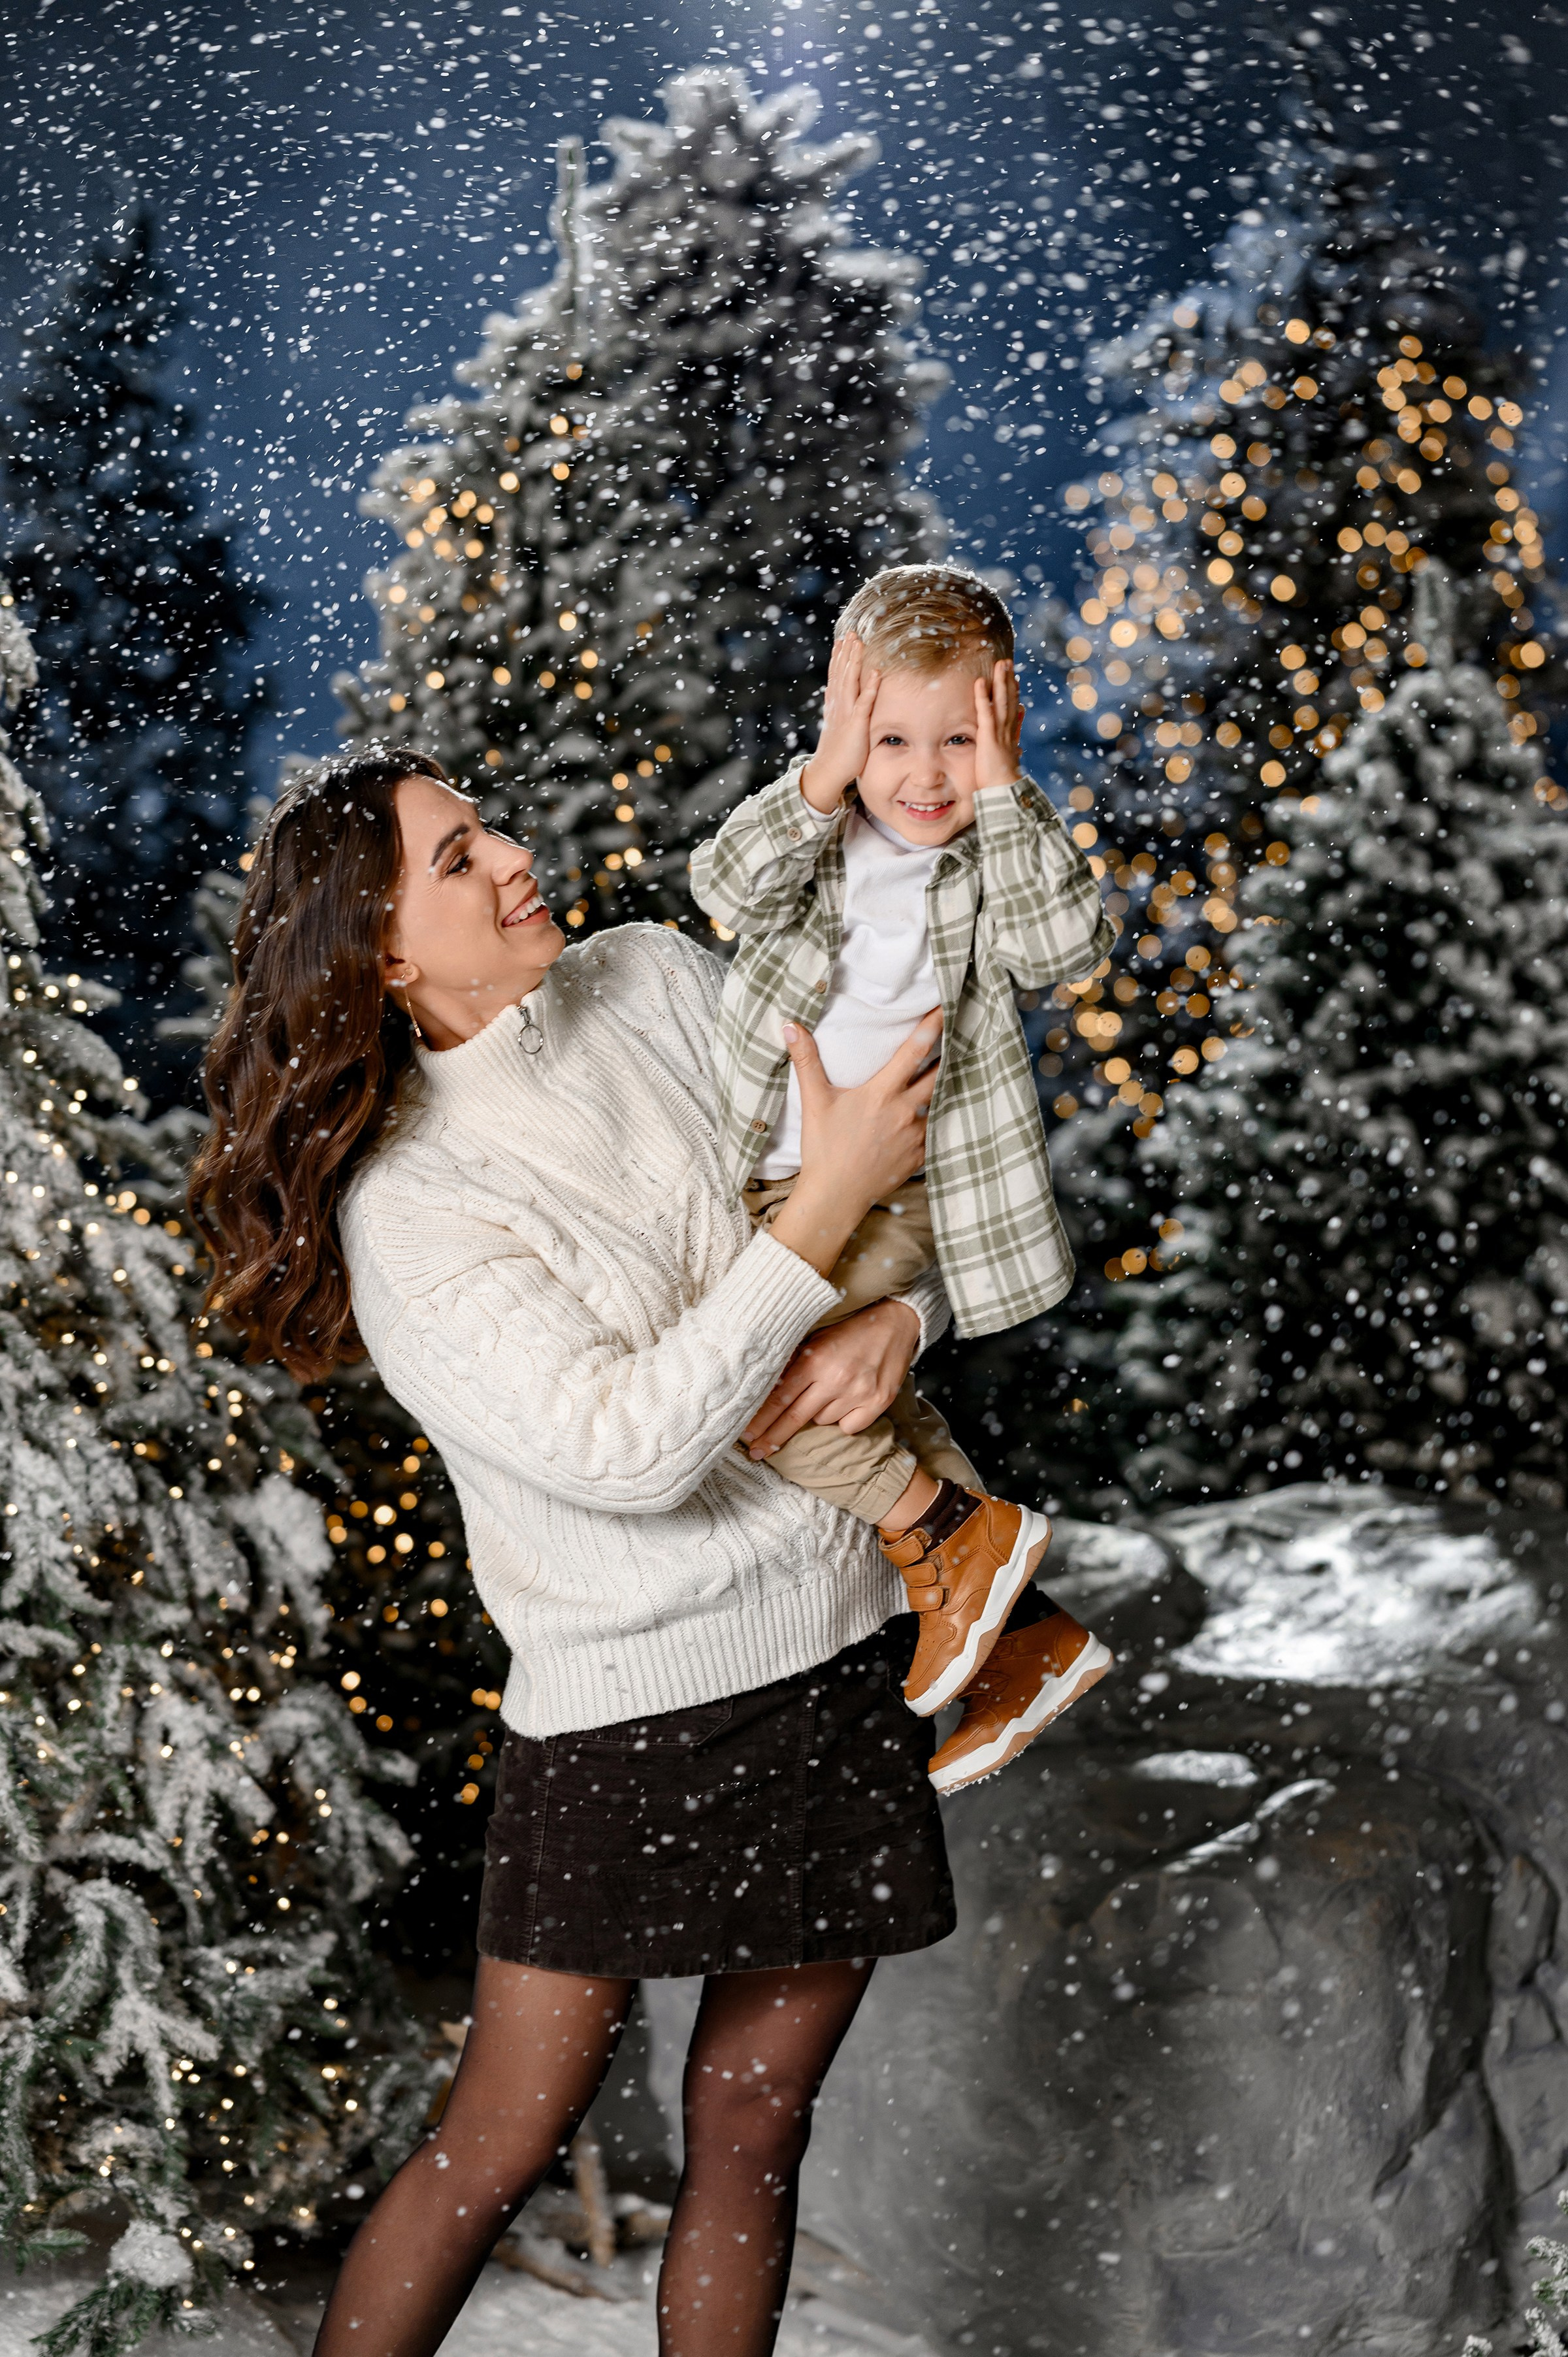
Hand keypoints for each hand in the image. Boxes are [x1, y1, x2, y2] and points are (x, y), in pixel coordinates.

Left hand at [743, 1299, 920, 1457]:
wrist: (895, 1323)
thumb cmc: (850, 1330)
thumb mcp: (816, 1340)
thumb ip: (794, 1364)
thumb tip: (765, 1390)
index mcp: (815, 1361)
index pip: (779, 1397)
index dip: (760, 1419)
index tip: (746, 1435)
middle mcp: (835, 1379)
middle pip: (795, 1418)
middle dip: (772, 1437)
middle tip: (756, 1452)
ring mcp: (858, 1393)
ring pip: (822, 1421)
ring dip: (818, 1413)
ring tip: (829, 1391)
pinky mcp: (877, 1403)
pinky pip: (848, 1427)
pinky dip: (843, 1419)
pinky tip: (848, 1401)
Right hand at [766, 1009, 942, 1277]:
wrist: (834, 1197)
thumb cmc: (823, 1148)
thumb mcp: (814, 1101)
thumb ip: (806, 1061)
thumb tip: (790, 1026)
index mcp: (881, 1093)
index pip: (914, 1051)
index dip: (933, 1026)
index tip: (948, 1007)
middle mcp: (905, 1111)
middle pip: (940, 1074)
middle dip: (952, 1052)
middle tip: (963, 1033)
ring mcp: (916, 1135)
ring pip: (943, 1102)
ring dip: (949, 1085)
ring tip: (960, 1068)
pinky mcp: (920, 1156)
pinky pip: (939, 1131)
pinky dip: (944, 1117)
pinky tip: (950, 1108)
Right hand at [800, 632, 880, 813]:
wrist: (829, 770)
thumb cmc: (836, 751)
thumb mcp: (836, 725)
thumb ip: (837, 709)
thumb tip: (833, 694)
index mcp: (835, 705)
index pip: (836, 675)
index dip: (839, 657)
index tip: (843, 640)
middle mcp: (838, 705)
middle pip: (841, 673)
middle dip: (846, 652)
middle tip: (851, 632)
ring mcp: (846, 713)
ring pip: (850, 681)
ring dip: (854, 661)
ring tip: (859, 643)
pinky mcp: (856, 724)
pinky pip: (864, 702)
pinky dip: (870, 687)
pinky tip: (875, 672)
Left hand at [973, 658, 1023, 792]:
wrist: (1003, 789)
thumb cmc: (1002, 781)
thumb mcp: (1008, 763)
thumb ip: (1012, 752)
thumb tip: (1019, 748)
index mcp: (1010, 735)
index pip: (1013, 709)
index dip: (1014, 693)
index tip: (1015, 679)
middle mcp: (1008, 730)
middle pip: (1010, 699)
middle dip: (1009, 680)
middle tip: (1007, 663)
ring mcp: (999, 731)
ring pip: (1002, 700)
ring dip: (1001, 680)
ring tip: (1000, 664)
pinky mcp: (988, 735)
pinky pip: (985, 711)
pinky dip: (983, 696)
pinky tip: (980, 682)